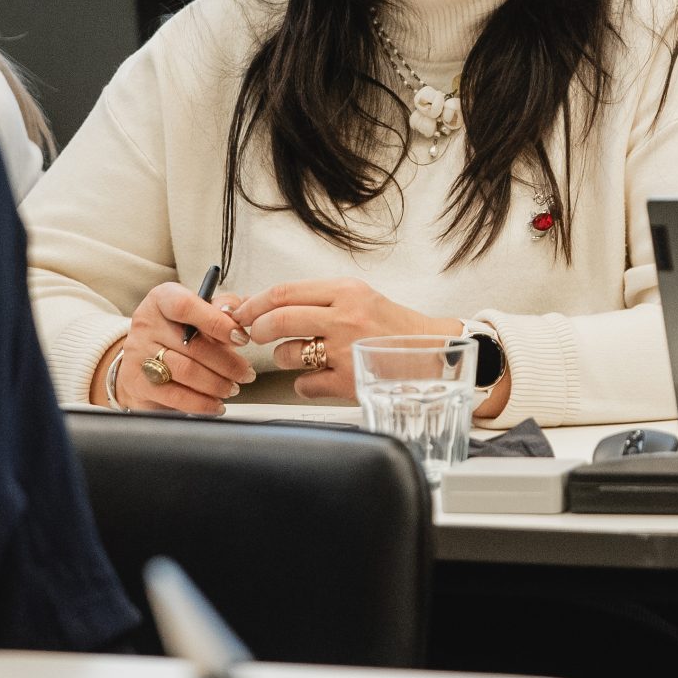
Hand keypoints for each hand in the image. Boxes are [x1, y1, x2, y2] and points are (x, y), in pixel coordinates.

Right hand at [104, 280, 257, 413]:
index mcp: (162, 299)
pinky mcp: (137, 382)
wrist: (143, 359)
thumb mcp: (200, 312)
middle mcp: (146, 323)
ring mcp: (138, 353)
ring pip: (185, 371)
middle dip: (227, 363)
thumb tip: (242, 313)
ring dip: (216, 384)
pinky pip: (175, 395)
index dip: (217, 323)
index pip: (186, 307)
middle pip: (192, 345)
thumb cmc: (180, 332)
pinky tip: (216, 405)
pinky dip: (201, 403)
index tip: (241, 339)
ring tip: (233, 388)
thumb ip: (223, 308)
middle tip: (246, 373)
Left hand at [233, 278, 464, 403]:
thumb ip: (318, 300)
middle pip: (278, 320)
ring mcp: (347, 352)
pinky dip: (305, 384)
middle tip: (255, 334)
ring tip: (305, 355)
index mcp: (348, 292)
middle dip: (257, 329)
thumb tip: (267, 305)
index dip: (255, 303)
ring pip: (287, 354)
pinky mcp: (349, 382)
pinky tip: (321, 378)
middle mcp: (346, 319)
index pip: (285, 292)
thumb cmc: (396, 328)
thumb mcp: (361, 299)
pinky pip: (303, 385)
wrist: (435, 354)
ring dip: (285, 357)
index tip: (242, 311)